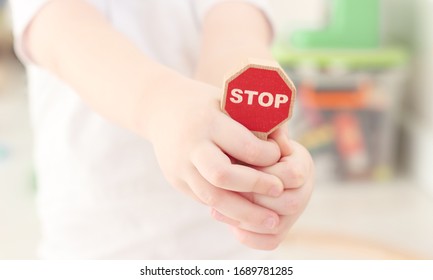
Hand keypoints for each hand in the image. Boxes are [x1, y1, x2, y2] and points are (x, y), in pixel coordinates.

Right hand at [144, 77, 287, 231]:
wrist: (160, 108)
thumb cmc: (205, 103)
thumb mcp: (228, 101)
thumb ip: (254, 122)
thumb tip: (285, 146)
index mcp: (207, 122)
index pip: (243, 146)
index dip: (267, 155)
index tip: (279, 157)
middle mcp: (190, 146)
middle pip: (223, 176)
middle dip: (256, 187)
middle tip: (280, 192)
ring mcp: (179, 166)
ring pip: (213, 198)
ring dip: (245, 213)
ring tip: (271, 221)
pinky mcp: (176, 180)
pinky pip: (204, 200)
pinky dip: (228, 209)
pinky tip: (247, 214)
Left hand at [210, 127, 314, 249]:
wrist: (251, 159)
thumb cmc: (249, 138)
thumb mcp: (255, 129)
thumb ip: (263, 130)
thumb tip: (271, 132)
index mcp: (301, 163)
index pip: (292, 175)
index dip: (264, 174)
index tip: (237, 167)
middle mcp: (304, 189)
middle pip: (289, 203)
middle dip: (254, 196)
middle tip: (225, 190)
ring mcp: (294, 212)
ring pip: (277, 226)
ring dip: (246, 218)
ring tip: (216, 208)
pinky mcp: (280, 228)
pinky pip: (270, 242)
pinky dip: (250, 237)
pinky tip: (230, 223)